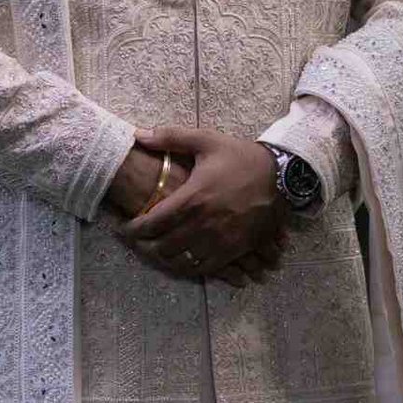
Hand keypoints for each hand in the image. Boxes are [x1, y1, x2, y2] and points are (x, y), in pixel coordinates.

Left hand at [119, 125, 286, 281]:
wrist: (280, 176)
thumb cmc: (239, 157)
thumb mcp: (205, 141)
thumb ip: (170, 137)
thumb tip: (138, 134)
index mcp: (193, 197)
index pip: (153, 222)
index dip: (133, 230)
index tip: (123, 229)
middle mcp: (203, 223)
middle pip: (163, 246)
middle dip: (144, 247)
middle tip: (135, 242)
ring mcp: (220, 240)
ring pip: (181, 261)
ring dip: (163, 260)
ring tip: (153, 252)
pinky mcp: (234, 250)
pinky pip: (204, 268)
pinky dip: (187, 268)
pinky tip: (180, 261)